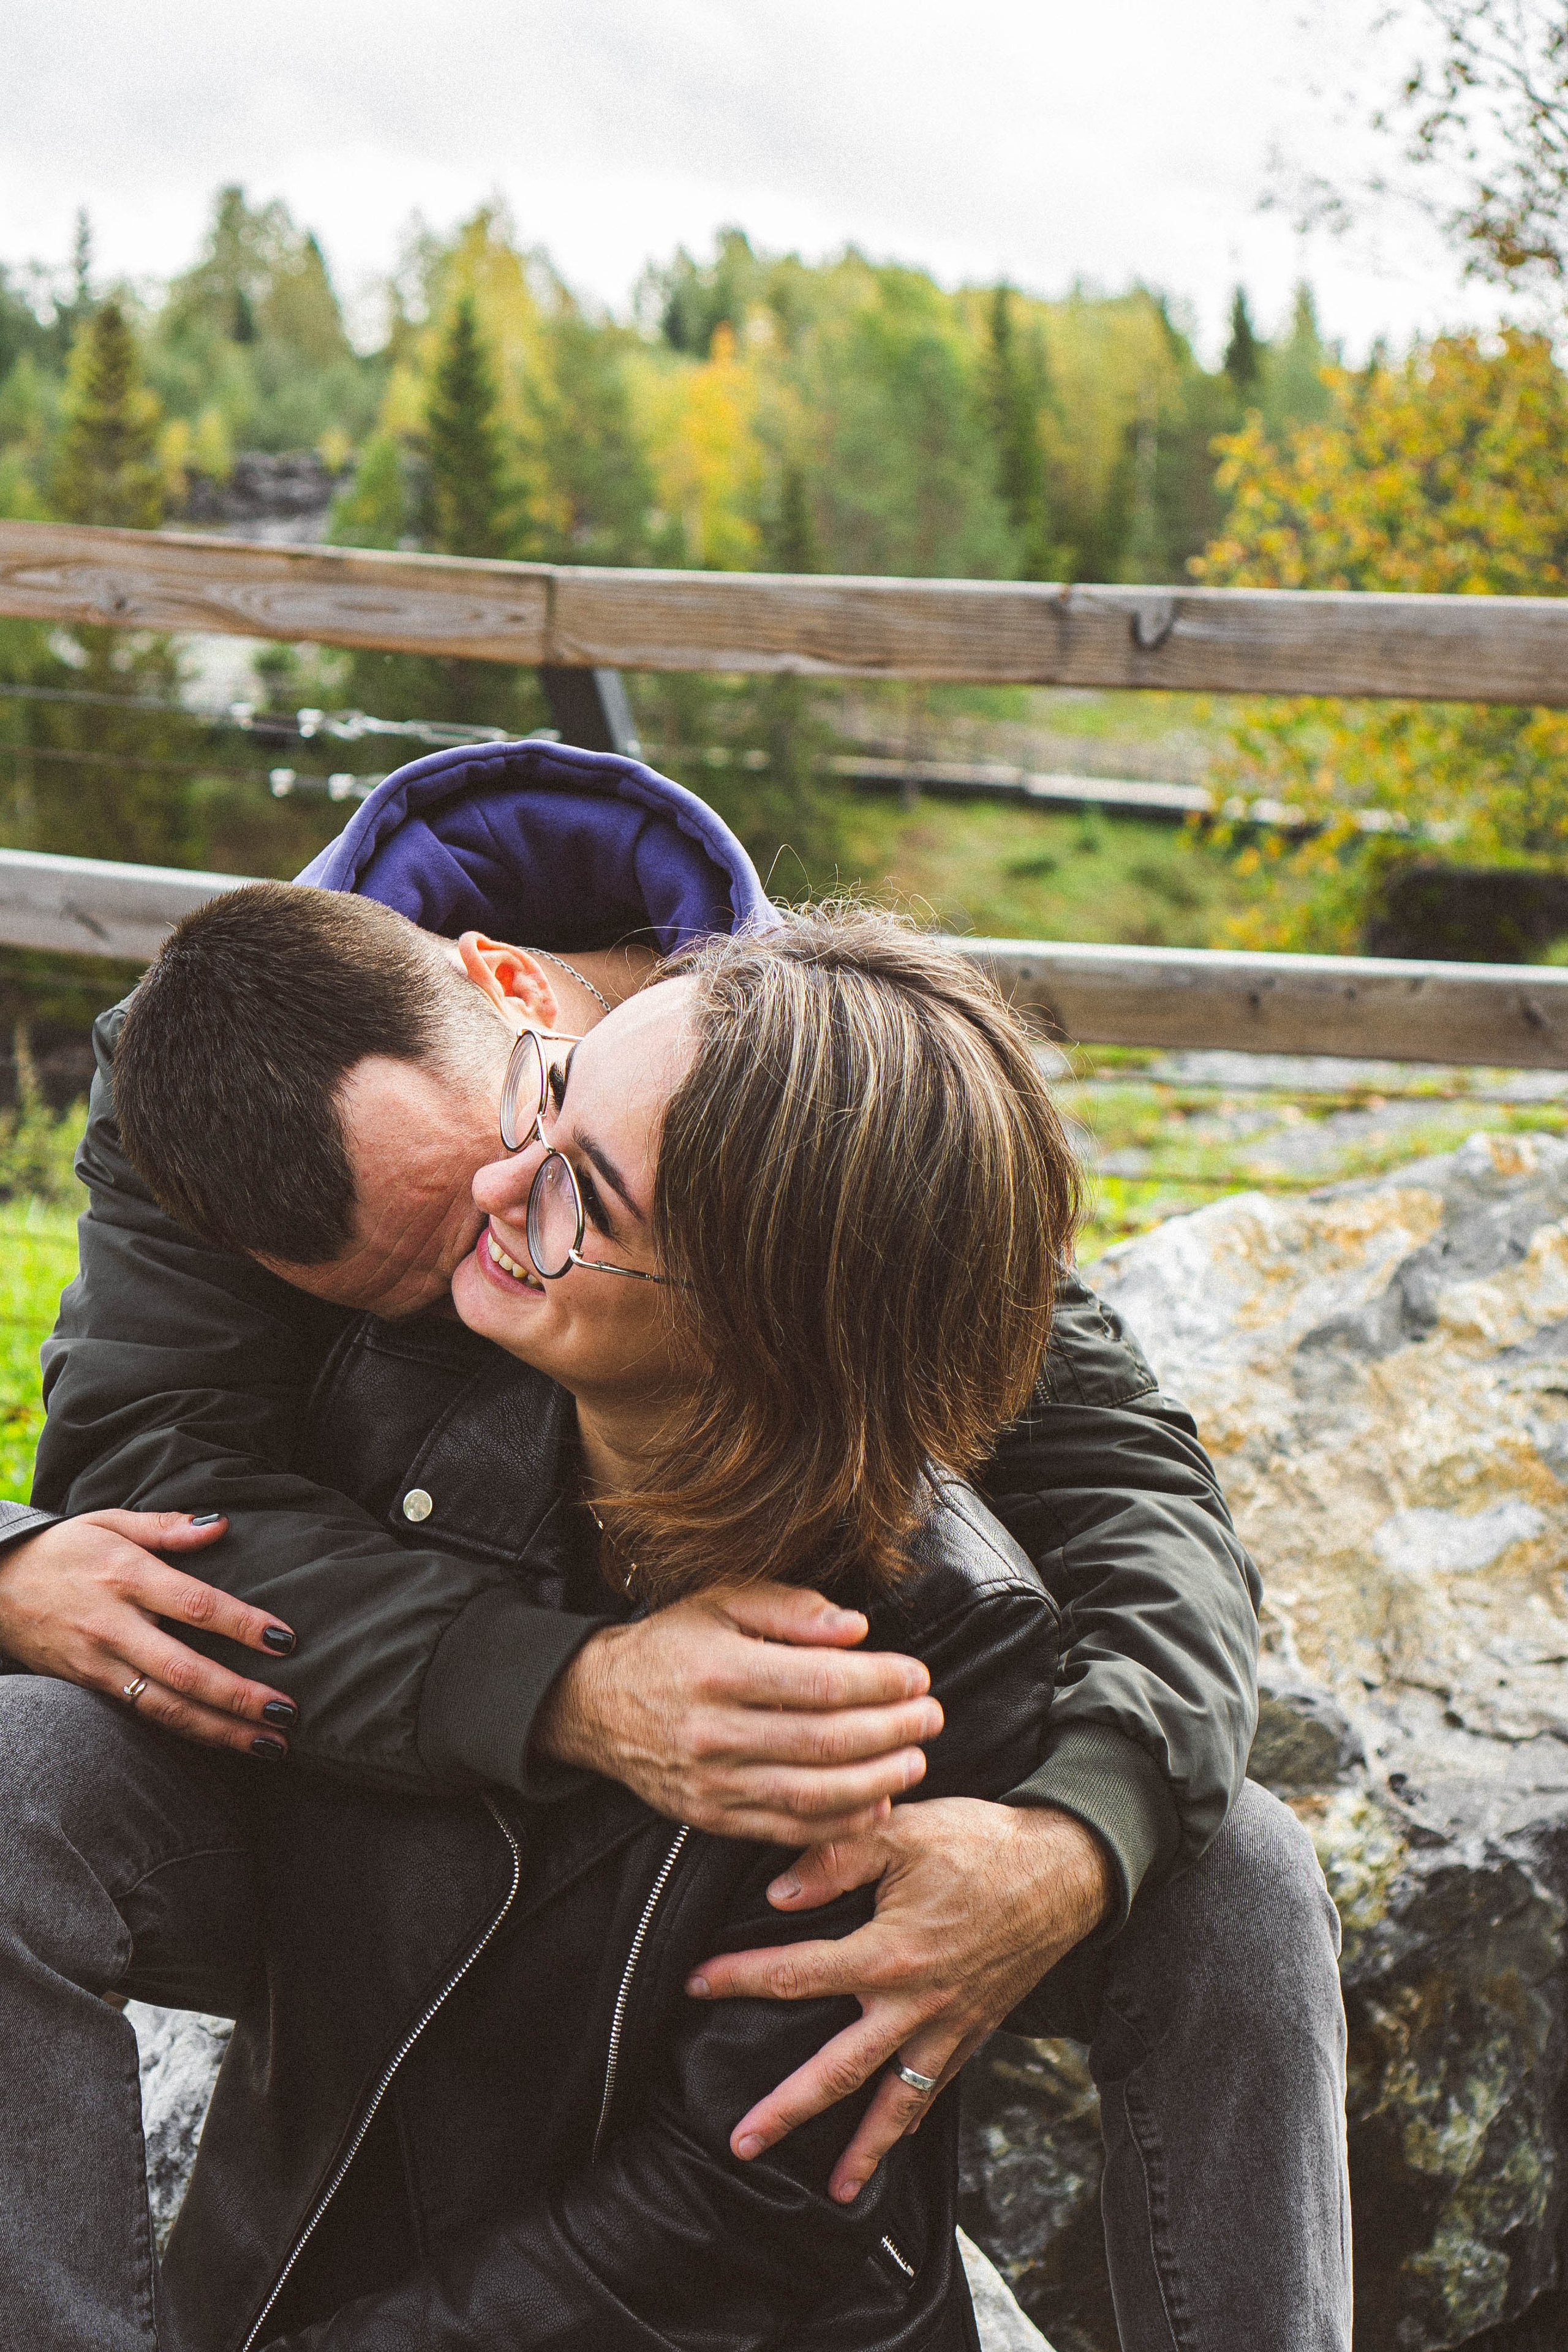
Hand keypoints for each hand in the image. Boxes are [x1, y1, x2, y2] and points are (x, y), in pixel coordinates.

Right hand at [0, 1511, 298, 1756]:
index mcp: (126, 1576)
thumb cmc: (64, 1548)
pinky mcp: (89, 1687)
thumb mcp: (110, 1521)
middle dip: (239, 1696)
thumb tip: (222, 1524)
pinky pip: (144, 1715)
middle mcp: (114, 1626)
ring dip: (221, 1730)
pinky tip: (224, 1742)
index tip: (286, 1640)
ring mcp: (99, 1662)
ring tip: (272, 1745)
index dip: (242, 1625)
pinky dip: (186, 1732)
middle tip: (289, 1713)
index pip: (195, 1604)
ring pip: (165, 1706)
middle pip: (183, 1670)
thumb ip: (167, 1527)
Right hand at [533, 1583, 941, 1843]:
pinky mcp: (712, 1817)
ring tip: (916, 1760)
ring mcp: (712, 1783)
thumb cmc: (673, 1644)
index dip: (878, 1682)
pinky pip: (787, 1830)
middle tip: (932, 1717)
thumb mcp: (722, 1600)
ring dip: (876, 1782)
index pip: (817, 1683)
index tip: (917, 1676)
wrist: (595, 1704)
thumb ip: (791, 1608)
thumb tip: (856, 1629)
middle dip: (890, 1731)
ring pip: (810, 1795)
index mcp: (719, 1670)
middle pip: (822, 1741)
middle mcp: (714, 1733)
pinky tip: (877, 1804)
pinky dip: (839, 1824)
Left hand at [686, 1797, 1114, 2201]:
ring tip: (830, 2191)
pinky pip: (937, 2089)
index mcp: (888, 1953)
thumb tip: (776, 1895)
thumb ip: (835, 1858)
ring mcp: (947, 2026)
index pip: (795, 1975)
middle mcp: (914, 2004)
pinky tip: (893, 2146)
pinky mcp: (974, 2032)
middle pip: (836, 2071)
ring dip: (861, 2149)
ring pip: (895, 2101)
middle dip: (785, 2110)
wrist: (1064, 1868)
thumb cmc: (980, 1843)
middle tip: (740, 2143)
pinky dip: (912, 2123)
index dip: (737, 1978)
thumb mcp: (903, 1830)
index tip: (692, 1984)